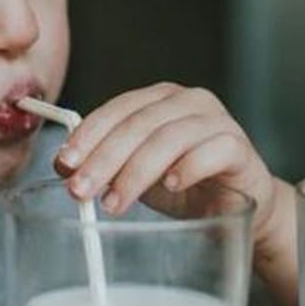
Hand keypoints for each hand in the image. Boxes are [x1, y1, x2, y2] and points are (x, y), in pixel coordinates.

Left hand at [55, 83, 278, 241]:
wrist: (235, 205)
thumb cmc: (186, 184)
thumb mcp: (139, 172)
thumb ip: (108, 162)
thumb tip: (65, 166)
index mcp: (160, 99)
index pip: (118, 109)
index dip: (88, 135)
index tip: (65, 164)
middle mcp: (189, 101)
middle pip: (139, 123)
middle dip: (104, 159)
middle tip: (80, 191)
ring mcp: (217, 121)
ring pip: (170, 137)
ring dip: (136, 172)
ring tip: (114, 202)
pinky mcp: (239, 147)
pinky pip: (213, 150)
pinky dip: (188, 167)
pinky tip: (171, 185)